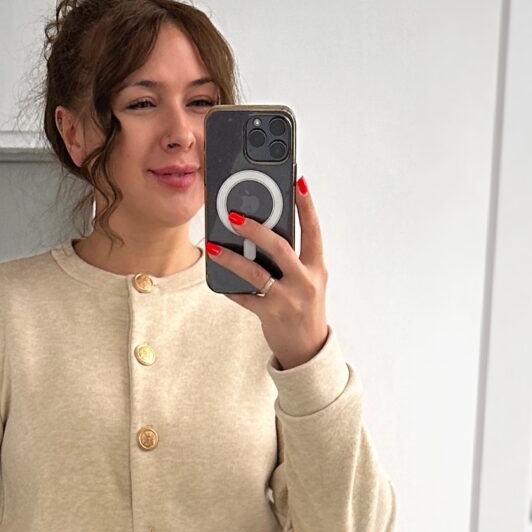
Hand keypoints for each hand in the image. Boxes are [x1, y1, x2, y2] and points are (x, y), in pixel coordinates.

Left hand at [205, 175, 329, 372]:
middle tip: (235, 216)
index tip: (297, 181)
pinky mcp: (271, 315)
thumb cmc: (305, 309)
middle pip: (280, 247)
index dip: (306, 205)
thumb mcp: (308, 280)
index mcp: (317, 268)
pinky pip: (245, 297)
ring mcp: (289, 299)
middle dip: (256, 229)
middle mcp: (306, 281)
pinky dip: (230, 287)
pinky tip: (219, 278)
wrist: (308, 350)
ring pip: (256, 272)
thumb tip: (265, 232)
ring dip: (232, 257)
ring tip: (213, 246)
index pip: (313, 230)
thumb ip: (294, 259)